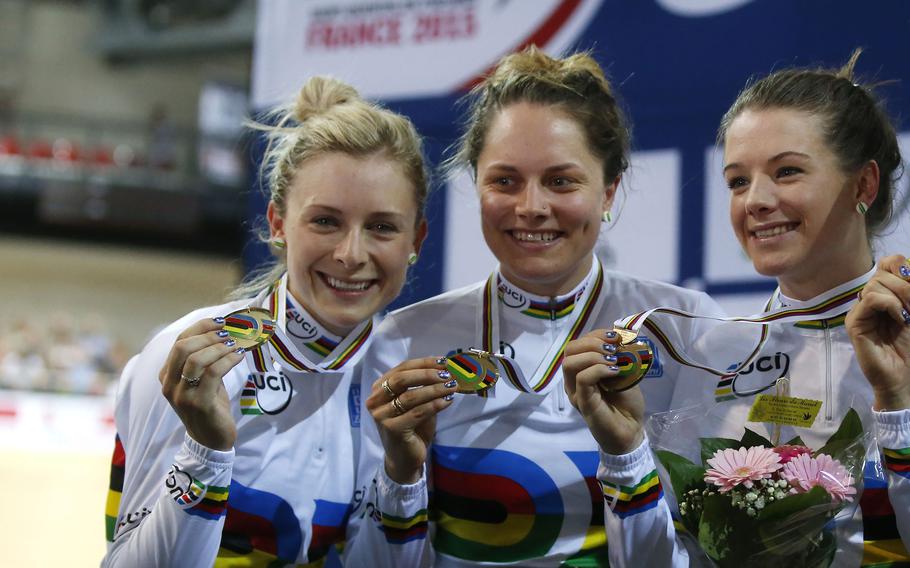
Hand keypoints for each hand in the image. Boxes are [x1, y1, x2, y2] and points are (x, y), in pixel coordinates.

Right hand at [159, 317, 244, 449]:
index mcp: (167, 375)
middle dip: (210, 335)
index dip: (201, 327)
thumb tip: (225, 330)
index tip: (222, 321)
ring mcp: (181, 395)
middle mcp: (169, 384)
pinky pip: (213, 374)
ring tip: (237, 344)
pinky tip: (239, 356)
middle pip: (183, 347)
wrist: (211, 440)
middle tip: (231, 333)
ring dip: (220, 347)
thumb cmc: (209, 405)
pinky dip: (228, 360)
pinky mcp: (198, 404)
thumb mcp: (203, 379)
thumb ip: (206, 359)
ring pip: (197, 359)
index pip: (179, 341)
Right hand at [366, 356, 456, 483]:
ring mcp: (381, 416)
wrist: (404, 459)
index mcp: (379, 389)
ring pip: (410, 396)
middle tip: (448, 374)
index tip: (443, 361)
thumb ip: (424, 386)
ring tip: (452, 386)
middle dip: (428, 374)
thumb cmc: (412, 428)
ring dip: (434, 389)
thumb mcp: (416, 403)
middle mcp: (375, 401)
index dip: (424, 363)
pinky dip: (435, 404)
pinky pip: (417, 412)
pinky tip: (448, 400)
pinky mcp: (392, 429)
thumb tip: (446, 368)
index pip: (401, 368)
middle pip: (402, 379)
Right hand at [564, 329, 644, 454]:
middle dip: (592, 342)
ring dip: (594, 356)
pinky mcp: (583, 402)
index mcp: (581, 370)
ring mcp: (576, 392)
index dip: (596, 335)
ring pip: (570, 363)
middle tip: (613, 349)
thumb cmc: (626, 404)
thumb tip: (621, 337)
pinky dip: (599, 369)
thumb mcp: (624, 373)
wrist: (631, 430)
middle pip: (570, 350)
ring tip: (614, 361)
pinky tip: (615, 372)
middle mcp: (573, 380)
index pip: (578, 344)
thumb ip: (619, 357)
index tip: (616, 336)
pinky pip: (582, 378)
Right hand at [846, 255, 909, 410]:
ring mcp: (860, 311)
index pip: (888, 263)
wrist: (904, 376)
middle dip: (905, 286)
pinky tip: (899, 318)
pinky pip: (870, 299)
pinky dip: (889, 304)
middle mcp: (870, 299)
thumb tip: (905, 269)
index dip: (902, 267)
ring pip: (875, 284)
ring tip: (907, 316)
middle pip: (882, 272)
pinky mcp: (854, 323)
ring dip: (899, 296)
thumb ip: (909, 292)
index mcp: (886, 294)